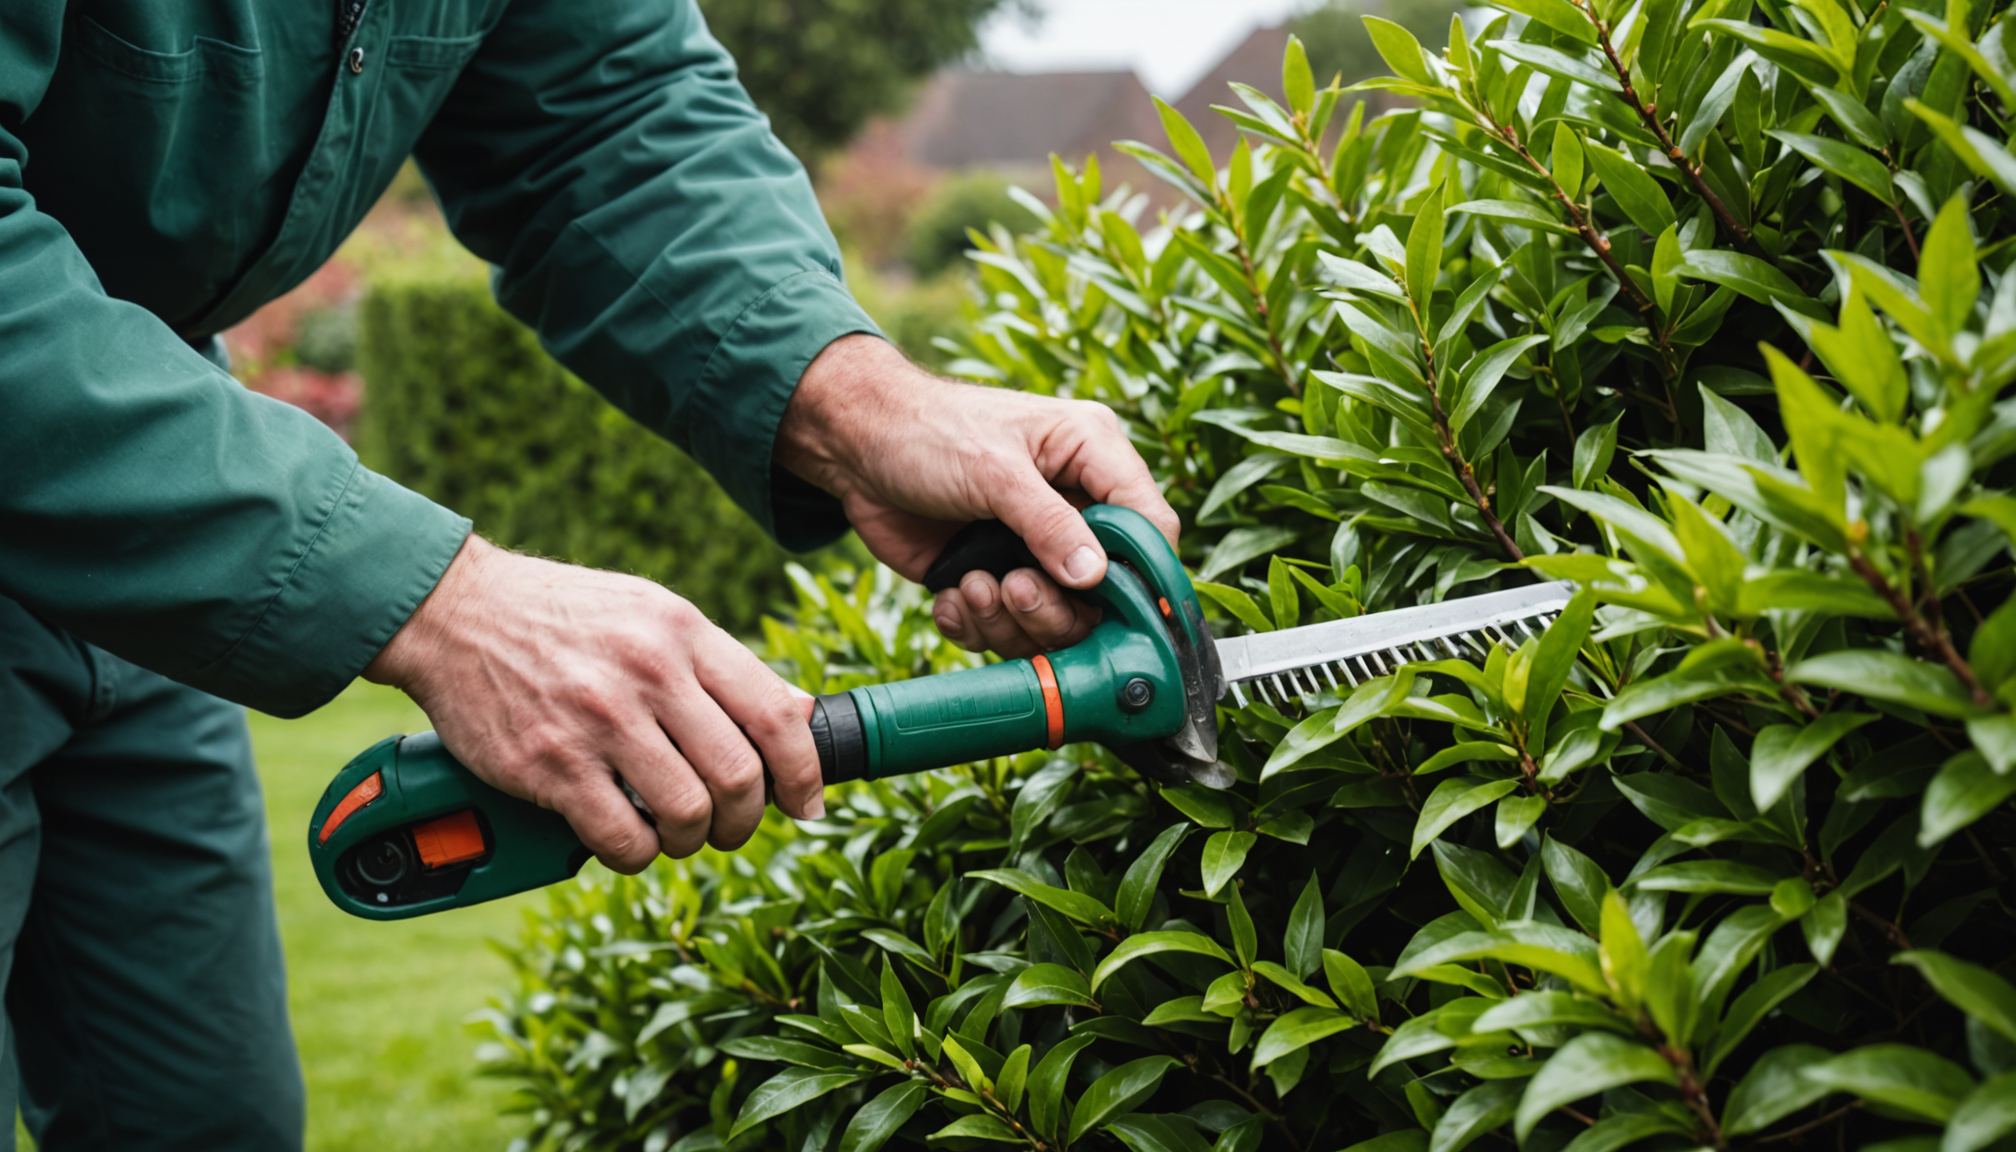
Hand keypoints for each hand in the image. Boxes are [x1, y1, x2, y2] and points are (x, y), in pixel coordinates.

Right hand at [363, 536, 825, 871]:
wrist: (455, 612)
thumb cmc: (562, 618)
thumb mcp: (654, 613)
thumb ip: (722, 664)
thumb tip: (800, 711)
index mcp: (684, 632)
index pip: (777, 715)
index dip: (806, 772)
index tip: (808, 803)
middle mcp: (650, 672)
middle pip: (740, 776)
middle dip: (745, 820)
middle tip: (727, 827)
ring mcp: (600, 720)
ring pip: (688, 814)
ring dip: (691, 841)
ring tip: (675, 833)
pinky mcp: (551, 764)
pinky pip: (623, 838)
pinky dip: (636, 854)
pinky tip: (626, 838)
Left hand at [777, 335, 1178, 657]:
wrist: (853, 446)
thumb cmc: (927, 430)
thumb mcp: (993, 469)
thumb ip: (1049, 523)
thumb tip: (1096, 577)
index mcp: (1092, 457)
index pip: (1150, 524)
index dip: (1143, 572)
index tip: (1117, 609)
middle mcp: (1071, 507)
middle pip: (1104, 592)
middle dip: (1054, 606)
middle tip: (1011, 588)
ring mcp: (1033, 548)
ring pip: (1054, 619)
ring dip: (1010, 618)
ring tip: (971, 586)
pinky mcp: (994, 577)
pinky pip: (1005, 628)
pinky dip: (976, 624)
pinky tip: (949, 595)